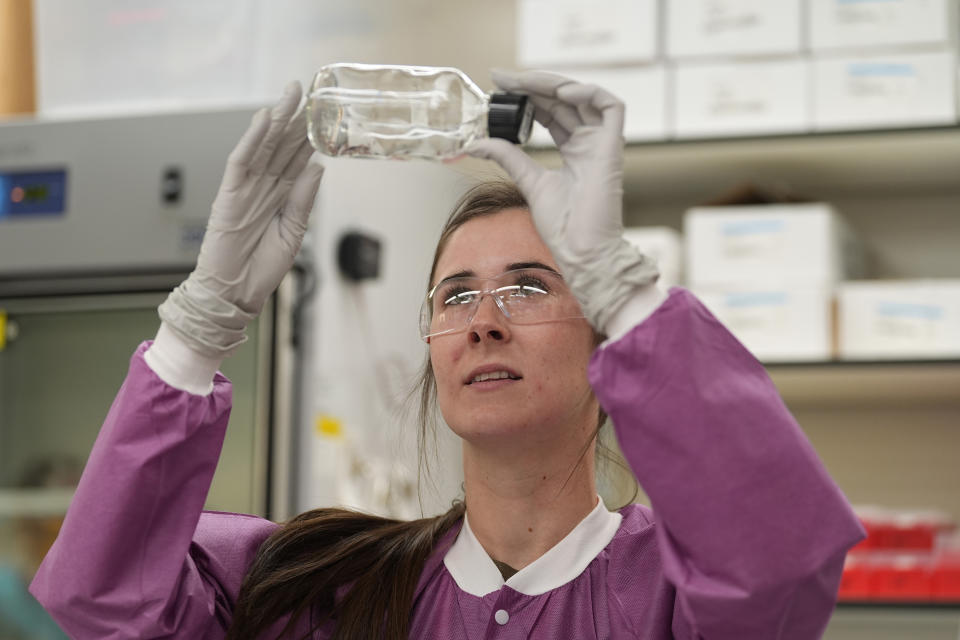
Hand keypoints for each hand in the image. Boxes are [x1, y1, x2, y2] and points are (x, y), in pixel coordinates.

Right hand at [158, 82, 324, 357]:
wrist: (236, 293)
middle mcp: (263, 187)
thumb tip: (319, 167)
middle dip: (295, 118)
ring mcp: (245, 189)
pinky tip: (263, 120)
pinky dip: (251, 139)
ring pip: (263, 146)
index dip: (310, 136)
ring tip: (290, 94)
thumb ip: (303, 199)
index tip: (325, 115)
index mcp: (279, 197)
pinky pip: (240, 161)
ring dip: (276, 119)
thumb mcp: (294, 232)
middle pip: (281, 146)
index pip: (296, 159)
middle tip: (309, 91)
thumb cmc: (261, 269)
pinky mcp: (229, 195)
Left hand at [467, 70, 657, 331]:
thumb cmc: (563, 227)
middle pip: (563, 100)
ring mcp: (602, 143)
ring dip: (553, 84)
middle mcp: (589, 143)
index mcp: (573, 151)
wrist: (581, 250)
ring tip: (525, 82)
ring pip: (583, 96)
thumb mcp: (528, 181)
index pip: (550, 111)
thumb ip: (507, 157)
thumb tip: (474, 143)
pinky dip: (588, 93)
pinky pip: (611, 106)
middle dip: (533, 84)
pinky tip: (560, 93)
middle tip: (502, 78)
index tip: (497, 86)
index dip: (527, 95)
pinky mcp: (613, 147)